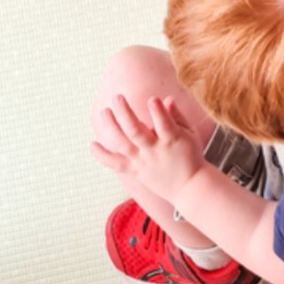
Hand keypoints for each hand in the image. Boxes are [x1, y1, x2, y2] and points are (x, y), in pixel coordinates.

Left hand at [90, 95, 204, 202]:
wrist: (189, 187)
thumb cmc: (191, 155)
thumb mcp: (189, 133)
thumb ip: (177, 116)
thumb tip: (167, 99)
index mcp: (172, 139)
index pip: (164, 123)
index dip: (158, 111)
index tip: (152, 99)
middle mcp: (154, 151)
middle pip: (136, 131)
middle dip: (125, 113)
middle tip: (117, 97)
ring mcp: (143, 162)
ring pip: (123, 144)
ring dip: (112, 128)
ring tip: (104, 111)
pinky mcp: (136, 171)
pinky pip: (116, 164)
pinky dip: (103, 156)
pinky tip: (92, 144)